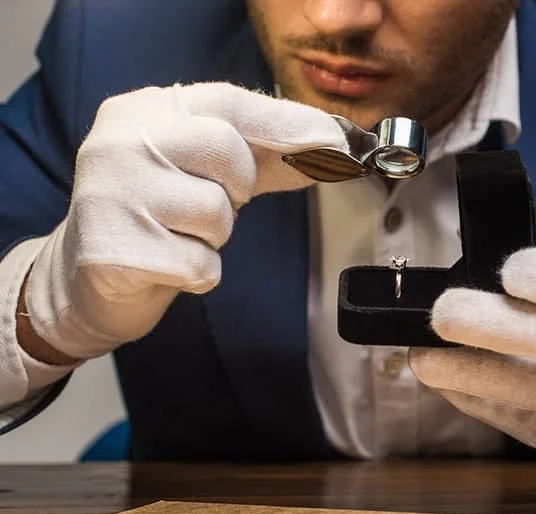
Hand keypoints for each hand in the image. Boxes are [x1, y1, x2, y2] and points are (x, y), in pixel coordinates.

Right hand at [23, 82, 346, 359]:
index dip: (288, 124)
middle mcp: (120, 140)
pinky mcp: (112, 248)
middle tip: (212, 202)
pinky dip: (198, 274)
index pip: (229, 104)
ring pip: (216, 214)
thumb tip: (336, 150)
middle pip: (228, 153)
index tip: (337, 143)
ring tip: (177, 236)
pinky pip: (200, 265)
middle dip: (238, 188)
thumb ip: (266, 156)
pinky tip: (166, 266)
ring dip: (214, 238)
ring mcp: (111, 193)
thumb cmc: (159, 217)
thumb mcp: (205, 172)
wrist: (88, 277)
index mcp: (145, 110)